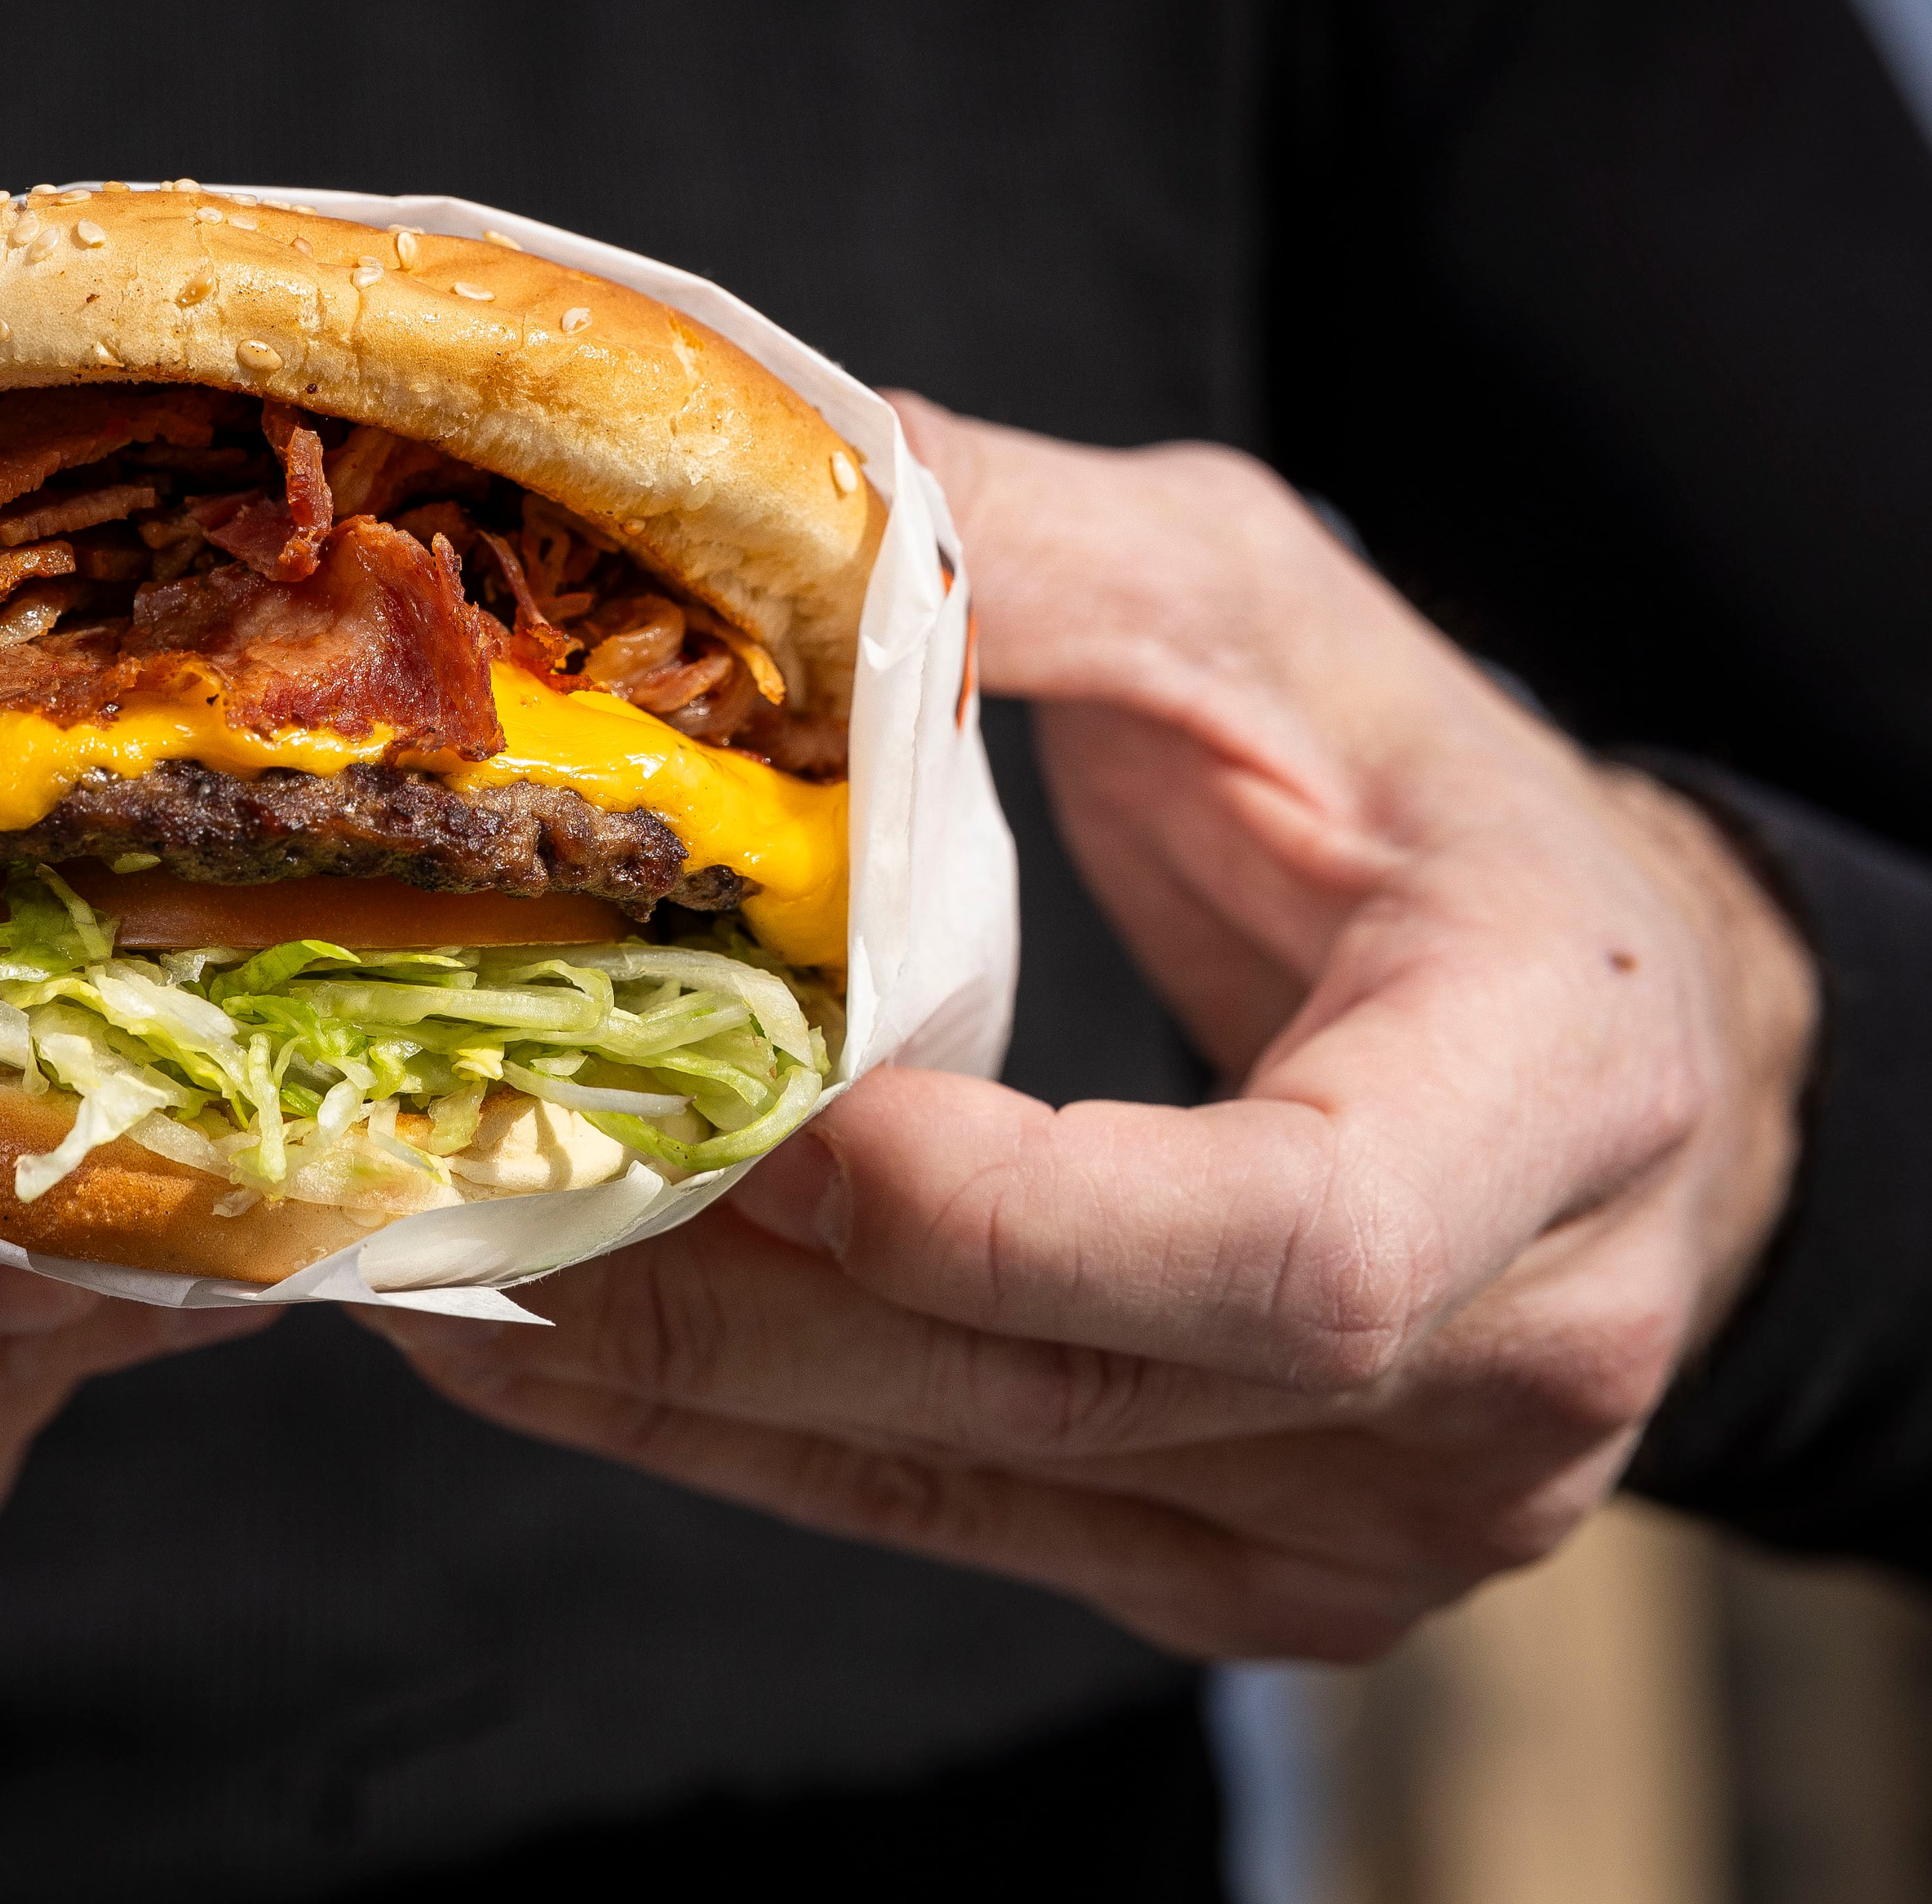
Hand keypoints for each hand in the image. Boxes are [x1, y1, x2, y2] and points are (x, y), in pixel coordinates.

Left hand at [370, 401, 1816, 1658]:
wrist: (1614, 1045)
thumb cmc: (1436, 807)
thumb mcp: (1270, 616)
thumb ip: (1035, 559)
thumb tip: (766, 484)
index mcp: (1557, 1101)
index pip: (1292, 1246)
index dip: (1003, 1213)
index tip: (760, 1108)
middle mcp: (1511, 1362)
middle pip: (1065, 1385)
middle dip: (744, 1295)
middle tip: (480, 1166)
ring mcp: (1389, 1517)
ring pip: (973, 1479)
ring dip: (684, 1378)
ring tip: (444, 1251)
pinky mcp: (1264, 1574)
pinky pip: (962, 1522)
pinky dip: (739, 1439)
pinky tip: (554, 1348)